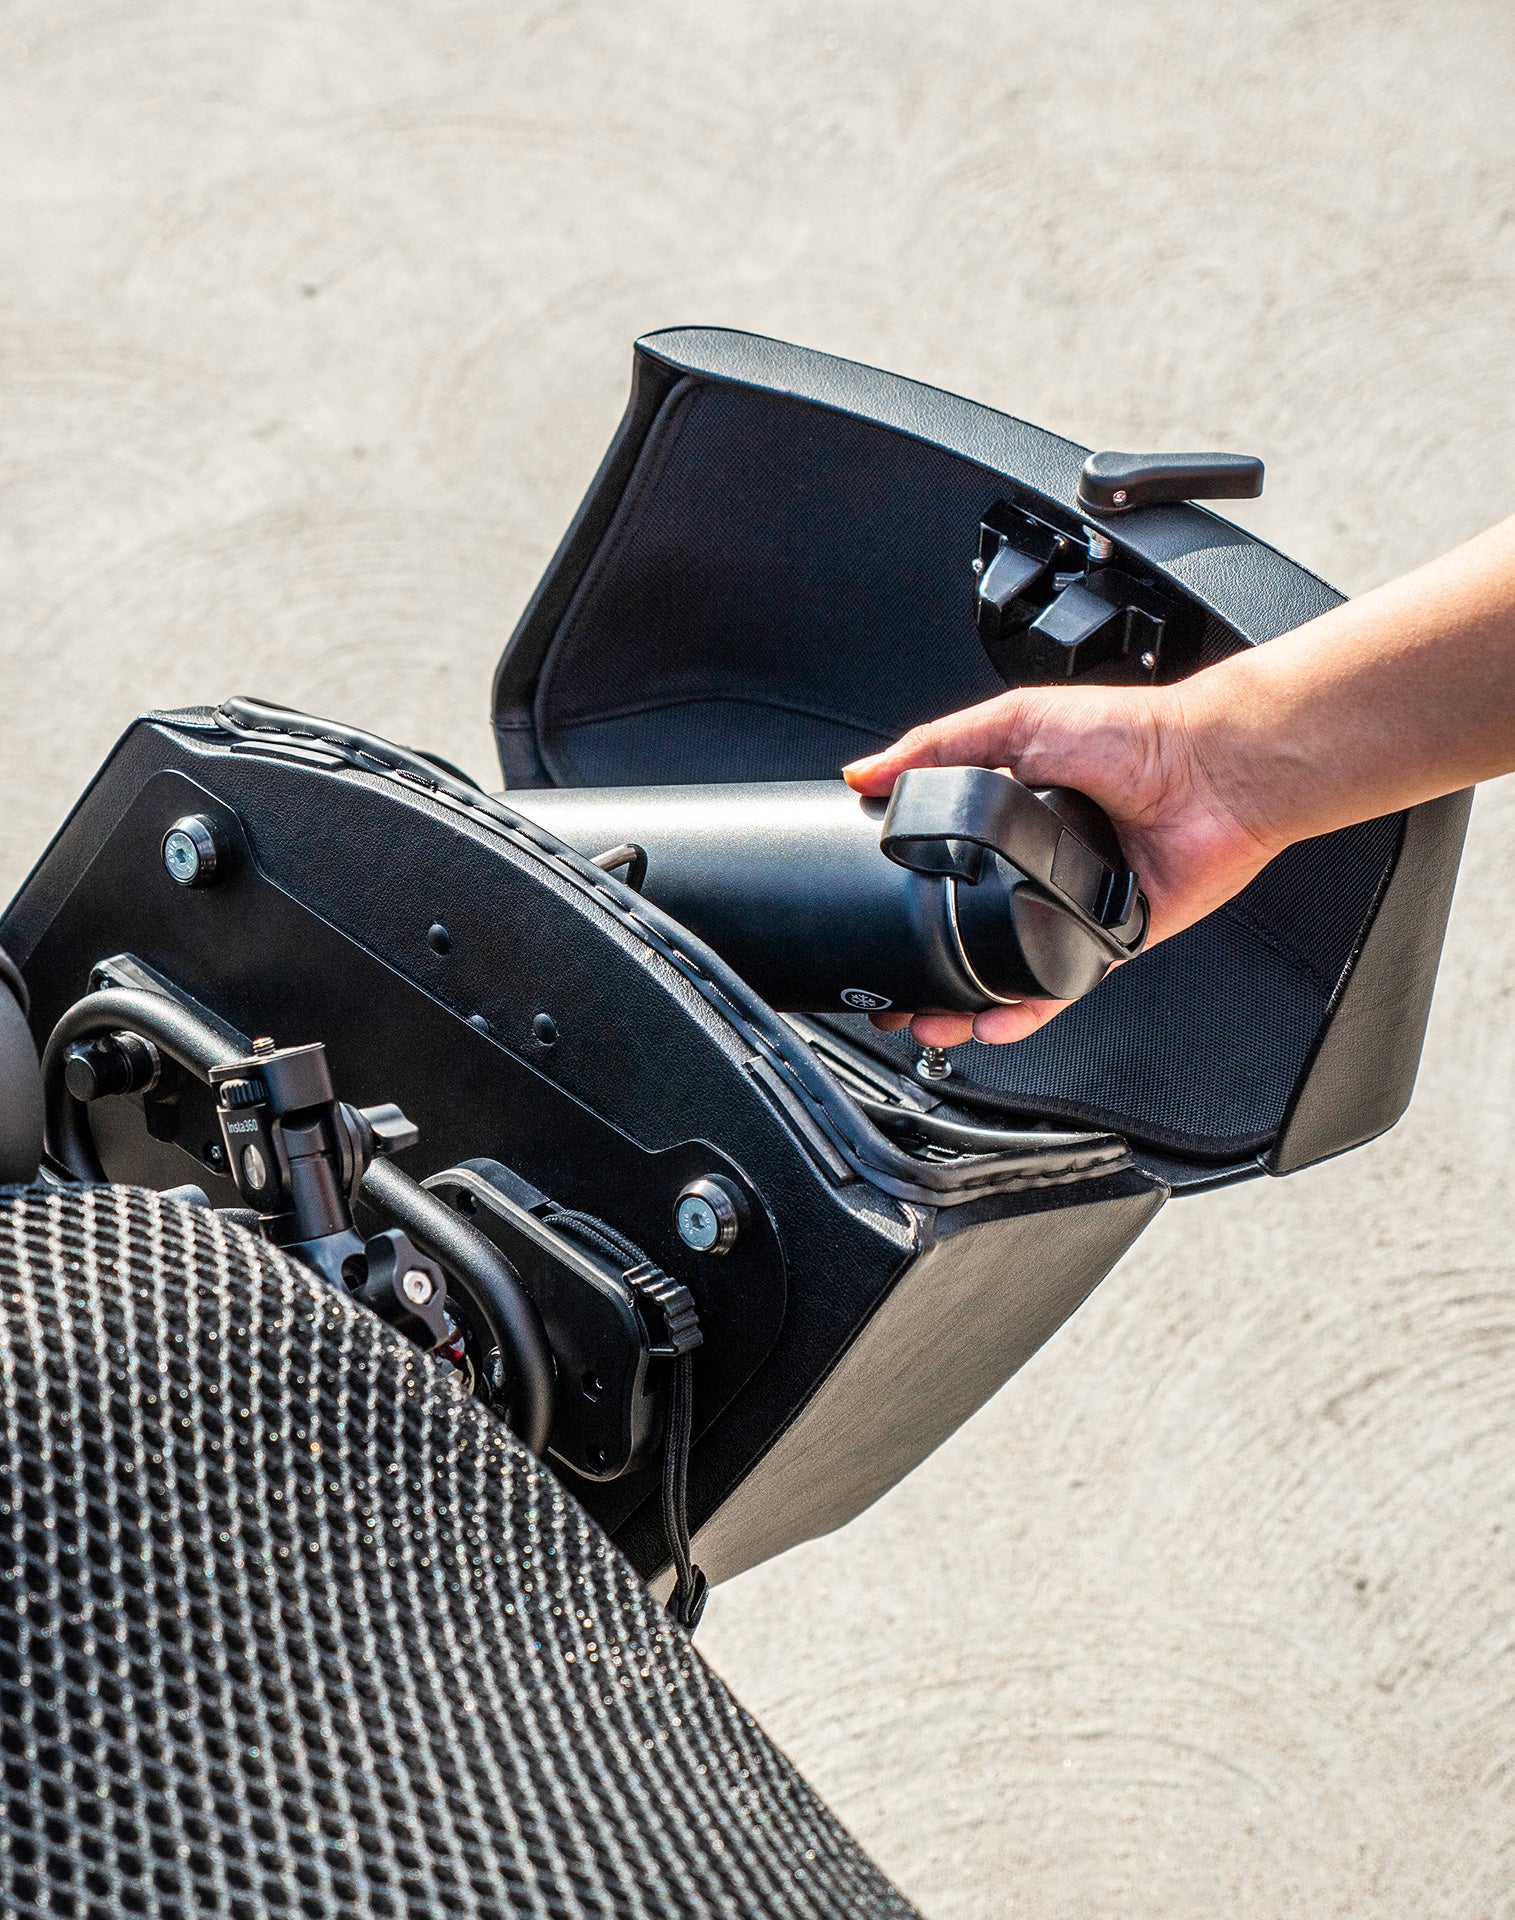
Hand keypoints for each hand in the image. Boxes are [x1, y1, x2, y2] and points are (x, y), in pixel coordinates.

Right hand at [842, 679, 1282, 1046]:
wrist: (1214, 774)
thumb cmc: (1135, 734)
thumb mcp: (1016, 722)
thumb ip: (938, 747)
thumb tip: (866, 772)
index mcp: (1009, 814)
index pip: (939, 864)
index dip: (898, 898)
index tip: (863, 923)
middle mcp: (1037, 865)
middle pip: (966, 929)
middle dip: (924, 968)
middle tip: (888, 995)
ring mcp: (1070, 904)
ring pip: (1005, 969)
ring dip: (964, 1002)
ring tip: (926, 1019)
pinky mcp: (1110, 940)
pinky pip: (1059, 987)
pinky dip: (1025, 1012)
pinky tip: (990, 1022)